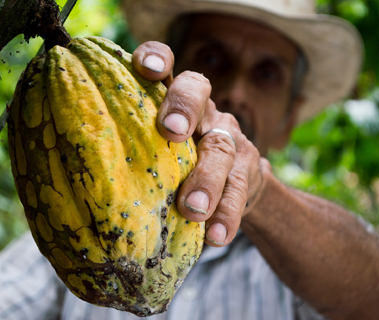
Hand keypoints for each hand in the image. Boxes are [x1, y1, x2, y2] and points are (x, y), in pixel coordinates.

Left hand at [132, 41, 266, 246]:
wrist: (234, 184)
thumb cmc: (179, 166)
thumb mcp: (157, 151)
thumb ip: (132, 148)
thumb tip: (74, 166)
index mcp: (174, 101)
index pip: (167, 65)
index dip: (157, 58)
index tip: (146, 68)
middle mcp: (204, 111)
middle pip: (198, 92)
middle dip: (184, 108)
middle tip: (171, 132)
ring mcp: (229, 138)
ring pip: (222, 148)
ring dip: (207, 179)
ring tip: (193, 209)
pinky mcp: (248, 169)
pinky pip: (240, 190)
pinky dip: (227, 213)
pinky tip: (216, 236)